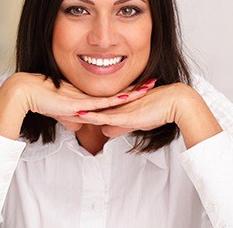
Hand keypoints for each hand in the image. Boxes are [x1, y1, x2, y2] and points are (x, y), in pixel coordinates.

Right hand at [0, 72, 150, 138]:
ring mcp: (85, 98)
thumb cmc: (44, 101)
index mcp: (89, 96)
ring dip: (131, 92)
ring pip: (113, 96)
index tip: (142, 88)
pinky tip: (127, 97)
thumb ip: (71, 119)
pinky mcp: (78, 103)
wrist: (27, 93)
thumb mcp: (62, 113)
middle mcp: (90, 95)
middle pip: (118, 93)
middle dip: (136, 89)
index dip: (128, 92)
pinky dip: (114, 101)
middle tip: (153, 82)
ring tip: (149, 86)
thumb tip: (77, 127)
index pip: (113, 96)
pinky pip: (100, 103)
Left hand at [73, 82, 221, 147]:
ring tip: (61, 110)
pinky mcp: (126, 115)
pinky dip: (93, 115)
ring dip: (78, 111)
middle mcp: (116, 105)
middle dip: (74, 109)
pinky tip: (80, 114)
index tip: (65, 108)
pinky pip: (106, 116)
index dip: (80, 107)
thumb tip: (104, 130)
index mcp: (116, 104)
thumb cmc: (158, 110)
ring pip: (95, 111)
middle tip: (57, 108)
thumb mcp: (134, 121)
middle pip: (91, 107)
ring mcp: (120, 109)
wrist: (176, 102)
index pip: (95, 107)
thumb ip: (118, 125)